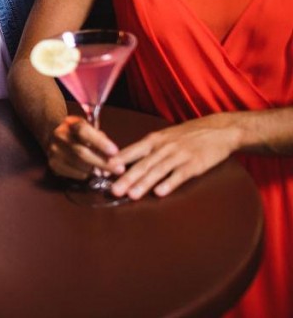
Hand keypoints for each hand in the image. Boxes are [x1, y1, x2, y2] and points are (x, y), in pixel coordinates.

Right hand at [46, 115, 122, 180]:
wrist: (52, 132)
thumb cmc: (77, 132)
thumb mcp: (89, 127)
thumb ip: (100, 138)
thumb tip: (112, 157)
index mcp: (70, 123)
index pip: (84, 132)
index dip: (100, 142)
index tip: (114, 152)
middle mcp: (59, 136)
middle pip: (81, 152)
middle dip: (103, 162)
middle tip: (119, 169)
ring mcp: (54, 150)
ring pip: (79, 165)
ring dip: (96, 171)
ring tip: (107, 172)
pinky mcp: (53, 164)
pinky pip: (74, 174)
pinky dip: (87, 175)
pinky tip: (92, 172)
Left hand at [110, 114, 240, 199]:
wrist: (218, 129)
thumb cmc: (187, 135)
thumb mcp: (164, 137)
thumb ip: (148, 149)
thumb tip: (126, 162)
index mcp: (154, 139)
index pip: (132, 150)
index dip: (119, 160)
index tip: (105, 169)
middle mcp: (164, 147)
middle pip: (143, 164)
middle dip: (127, 178)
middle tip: (114, 190)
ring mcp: (179, 155)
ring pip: (158, 170)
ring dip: (144, 183)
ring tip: (132, 195)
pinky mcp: (195, 164)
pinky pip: (180, 175)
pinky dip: (169, 184)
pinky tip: (160, 193)